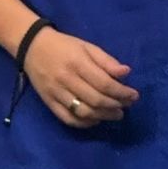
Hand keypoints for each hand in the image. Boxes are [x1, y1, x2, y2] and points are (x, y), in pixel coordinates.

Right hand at [24, 27, 138, 128]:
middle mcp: (67, 80)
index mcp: (78, 63)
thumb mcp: (88, 46)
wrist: (33, 47)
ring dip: (103, 116)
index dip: (121, 92)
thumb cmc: (65, 45)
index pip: (104, 83)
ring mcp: (56, 93)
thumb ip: (106, 61)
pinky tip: (96, 120)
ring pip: (83, 112)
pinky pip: (68, 119)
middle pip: (95, 99)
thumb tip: (126, 72)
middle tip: (128, 106)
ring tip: (117, 114)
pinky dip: (84, 123)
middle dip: (115, 105)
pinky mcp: (49, 103)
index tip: (134, 95)